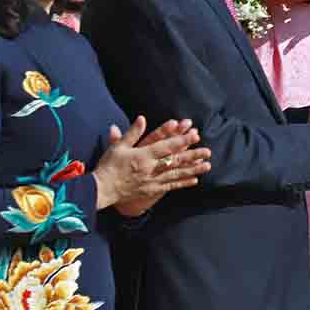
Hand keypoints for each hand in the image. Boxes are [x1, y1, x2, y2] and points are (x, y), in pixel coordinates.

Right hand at [94, 117, 211, 212]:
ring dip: (193, 169)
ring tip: (207, 165)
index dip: (181, 140)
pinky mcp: (151, 190)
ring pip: (176, 174)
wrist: (101, 190)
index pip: (165, 146)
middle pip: (175, 161)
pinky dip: (182, 183)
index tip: (194, 135)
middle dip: (193, 155)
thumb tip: (142, 118)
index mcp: (142, 156)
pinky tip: (194, 180)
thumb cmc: (108, 166)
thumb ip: (132, 133)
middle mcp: (150, 168)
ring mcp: (152, 181)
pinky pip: (170, 186)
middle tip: (208, 151)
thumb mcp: (118, 147)